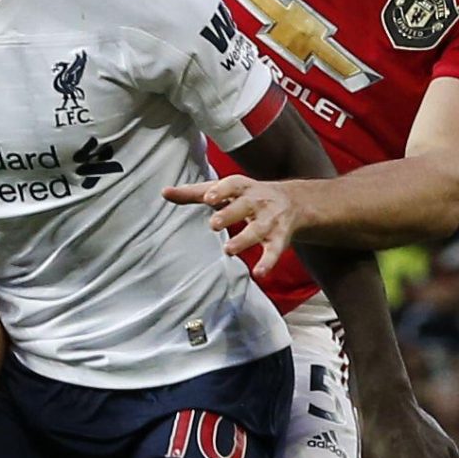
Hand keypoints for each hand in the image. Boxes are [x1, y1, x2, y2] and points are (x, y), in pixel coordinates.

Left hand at [164, 175, 310, 279]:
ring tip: (228, 250)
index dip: (220, 190)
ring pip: (257, 230)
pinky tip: (259, 273)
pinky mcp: (279, 239)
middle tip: (213, 224)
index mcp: (242, 188)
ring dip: (244, 240)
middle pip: (244, 206)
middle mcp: (257, 202)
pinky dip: (268, 262)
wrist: (294, 202)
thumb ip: (194, 193)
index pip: (232, 185)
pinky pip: (274, 251)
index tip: (207, 197)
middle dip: (230, 214)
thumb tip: (164, 192)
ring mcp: (269, 221)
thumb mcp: (225, 191)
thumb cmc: (248, 196)